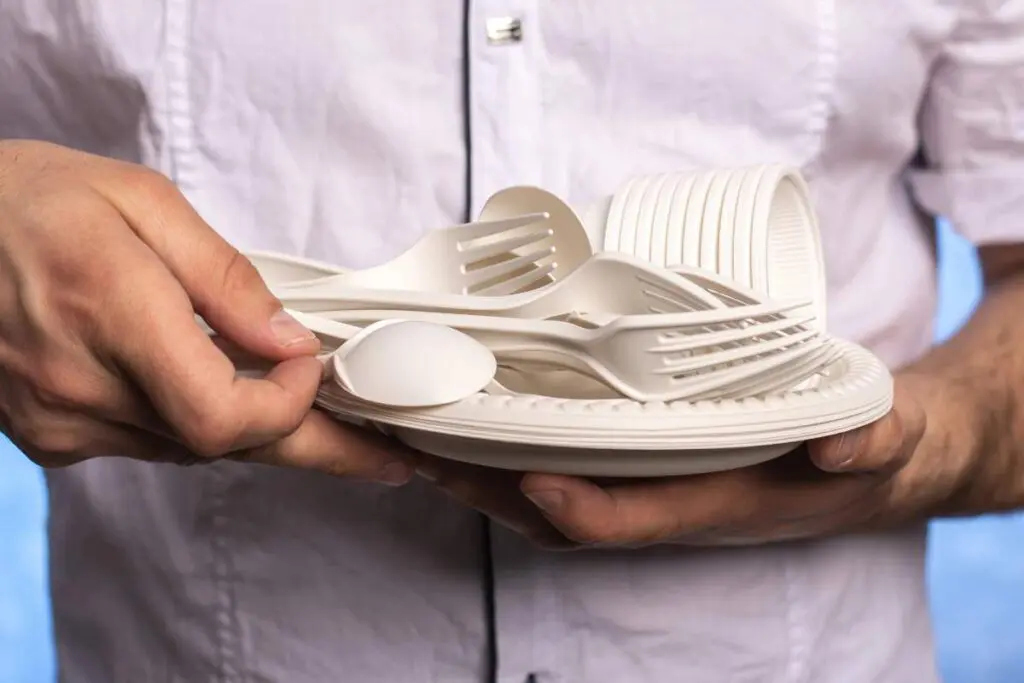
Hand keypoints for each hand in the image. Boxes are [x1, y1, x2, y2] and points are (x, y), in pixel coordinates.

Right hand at [0, 140, 411, 483]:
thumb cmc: (26, 200)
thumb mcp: (140, 201)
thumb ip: (224, 277)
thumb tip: (287, 338)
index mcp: (111, 315)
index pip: (223, 415)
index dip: (289, 405)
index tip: (313, 365)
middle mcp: (81, 388)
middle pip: (226, 445)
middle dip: (315, 446)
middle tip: (386, 459)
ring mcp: (61, 422)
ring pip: (193, 450)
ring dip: (255, 426)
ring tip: (306, 403)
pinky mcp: (50, 435)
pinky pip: (153, 444)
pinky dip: (198, 420)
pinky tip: (215, 386)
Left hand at [417, 373, 980, 547]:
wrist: (868, 458)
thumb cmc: (867, 445)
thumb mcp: (889, 436)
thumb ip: (878, 439)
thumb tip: (848, 446)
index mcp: (722, 500)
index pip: (640, 517)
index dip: (583, 509)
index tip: (529, 478)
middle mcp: (674, 500)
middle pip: (564, 515)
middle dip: (493, 490)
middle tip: (425, 448)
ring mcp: (653, 485)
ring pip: (551, 498)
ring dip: (486, 475)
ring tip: (422, 434)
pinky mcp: (648, 462)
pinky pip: (565, 470)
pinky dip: (515, 454)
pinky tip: (478, 422)